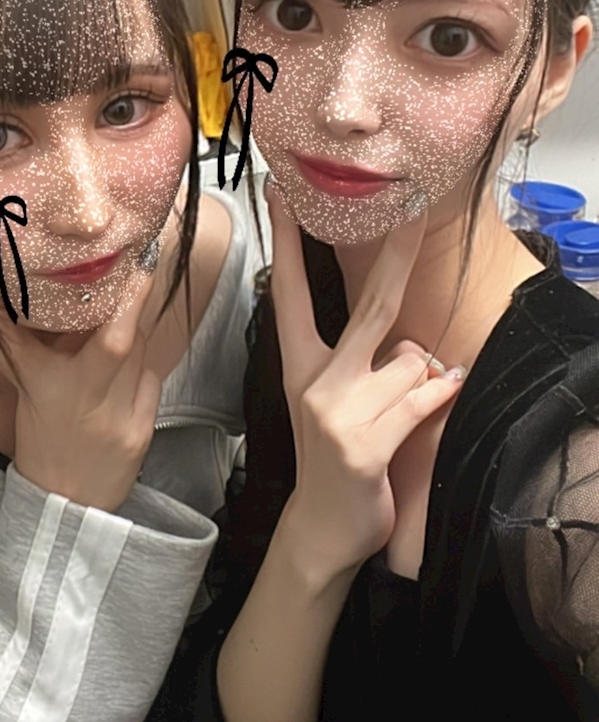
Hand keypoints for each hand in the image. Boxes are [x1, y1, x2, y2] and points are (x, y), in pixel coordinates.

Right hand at [0, 279, 161, 511]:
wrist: (66, 505)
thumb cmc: (43, 438)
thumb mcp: (25, 388)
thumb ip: (17, 339)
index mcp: (44, 383)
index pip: (52, 331)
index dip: (81, 297)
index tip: (111, 259)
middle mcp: (82, 399)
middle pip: (117, 339)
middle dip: (133, 297)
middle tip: (140, 262)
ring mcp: (117, 417)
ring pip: (138, 354)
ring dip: (131, 333)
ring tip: (117, 328)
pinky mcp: (141, 431)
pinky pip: (150, 380)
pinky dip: (141, 369)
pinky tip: (125, 376)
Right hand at [267, 184, 464, 584]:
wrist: (321, 529)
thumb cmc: (337, 457)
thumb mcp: (334, 401)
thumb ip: (365, 363)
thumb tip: (414, 345)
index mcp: (299, 363)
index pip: (290, 291)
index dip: (286, 239)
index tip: (282, 193)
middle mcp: (314, 380)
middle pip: (369, 305)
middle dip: (396, 254)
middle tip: (413, 207)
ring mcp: (337, 412)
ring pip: (413, 362)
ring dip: (424, 382)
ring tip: (400, 413)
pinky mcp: (365, 443)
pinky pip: (424, 400)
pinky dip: (439, 400)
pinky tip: (432, 409)